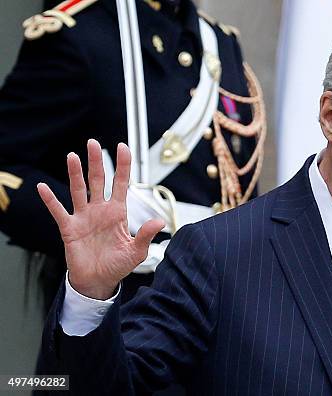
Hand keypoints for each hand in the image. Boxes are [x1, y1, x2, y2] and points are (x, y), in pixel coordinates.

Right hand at [37, 139, 164, 299]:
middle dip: (96, 162)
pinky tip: (43, 187)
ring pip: (78, 190)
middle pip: (98, 180)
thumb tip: (160, 221)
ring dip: (75, 174)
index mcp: (118, 212)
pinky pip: (58, 211)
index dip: (123, 166)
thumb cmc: (117, 265)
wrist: (99, 282)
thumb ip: (146, 235)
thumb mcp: (137, 251)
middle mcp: (100, 210)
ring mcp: (84, 217)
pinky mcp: (69, 228)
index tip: (123, 147)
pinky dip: (51, 200)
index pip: (121, 183)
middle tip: (93, 142)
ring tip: (72, 156)